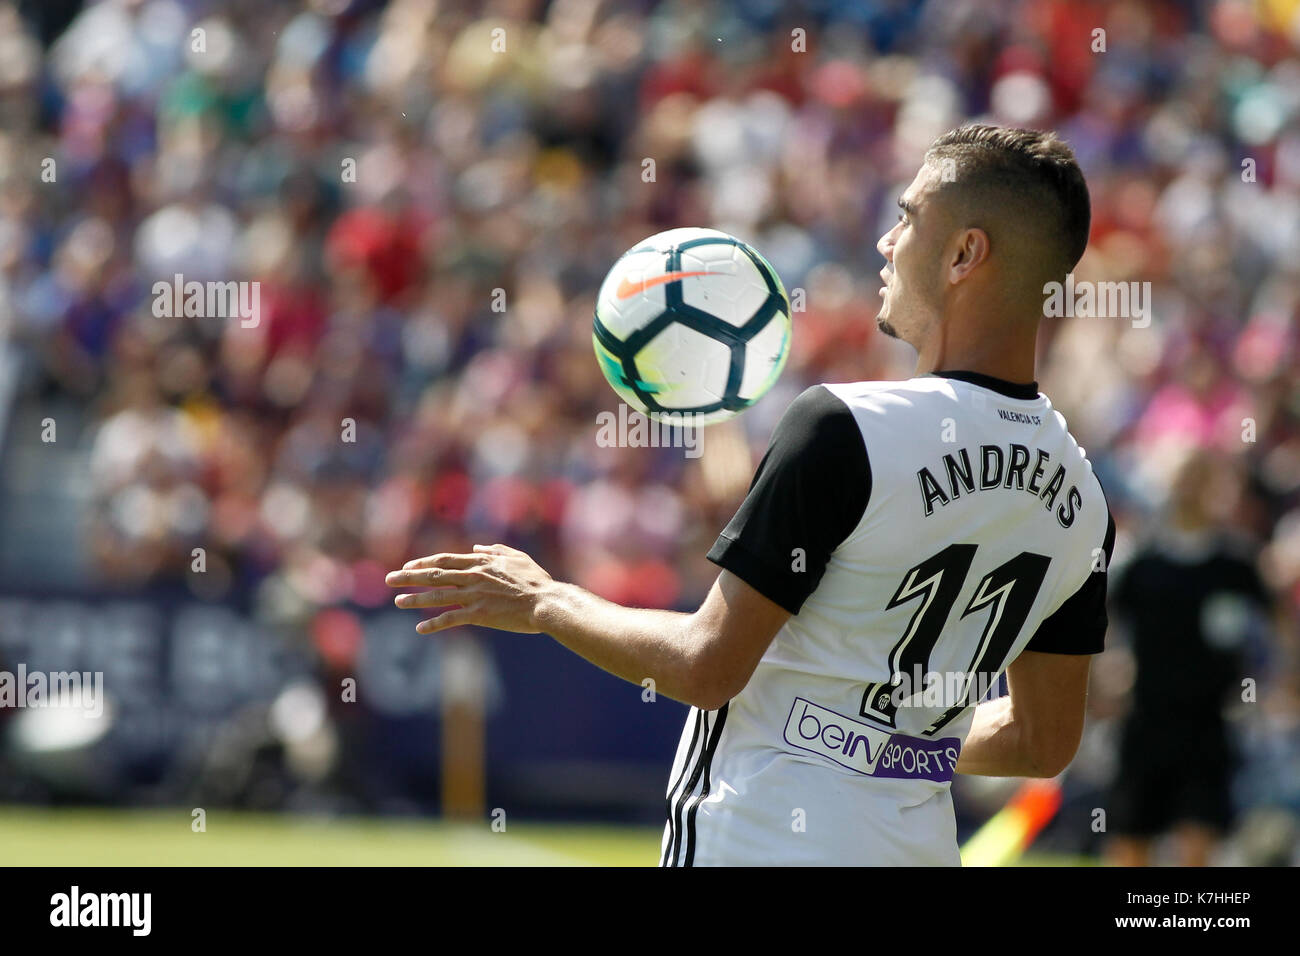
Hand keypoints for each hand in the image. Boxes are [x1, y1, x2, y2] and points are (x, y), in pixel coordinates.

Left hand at [385, 543, 554, 634]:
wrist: (546, 602)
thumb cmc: (536, 581)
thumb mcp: (518, 558)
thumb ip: (496, 550)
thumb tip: (478, 547)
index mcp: (481, 562)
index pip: (445, 561)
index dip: (423, 563)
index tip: (408, 566)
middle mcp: (473, 577)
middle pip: (434, 575)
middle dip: (409, 577)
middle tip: (389, 579)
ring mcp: (474, 596)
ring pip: (437, 596)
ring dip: (415, 599)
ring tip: (397, 601)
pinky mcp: (478, 615)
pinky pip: (450, 619)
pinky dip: (434, 624)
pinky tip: (420, 629)